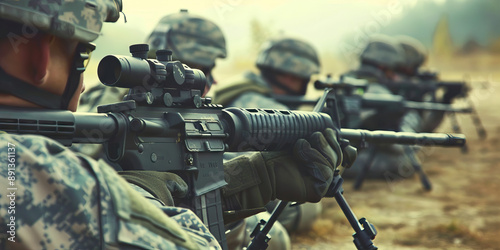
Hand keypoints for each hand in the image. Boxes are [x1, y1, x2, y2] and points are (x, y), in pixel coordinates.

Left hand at [222, 128, 342, 209]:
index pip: (343, 154)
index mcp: (320, 162)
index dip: (339, 143)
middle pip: (339, 155)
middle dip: (325, 142)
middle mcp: (322, 174)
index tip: (329, 131)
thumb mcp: (301, 142)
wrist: (262, 168)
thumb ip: (318, 139)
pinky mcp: (316, 192)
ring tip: (300, 146)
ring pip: (332, 162)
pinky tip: (299, 157)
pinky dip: (312, 160)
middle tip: (312, 136)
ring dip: (315, 150)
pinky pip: (325, 172)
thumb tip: (332, 130)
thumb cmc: (277, 155)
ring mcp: (320, 185)